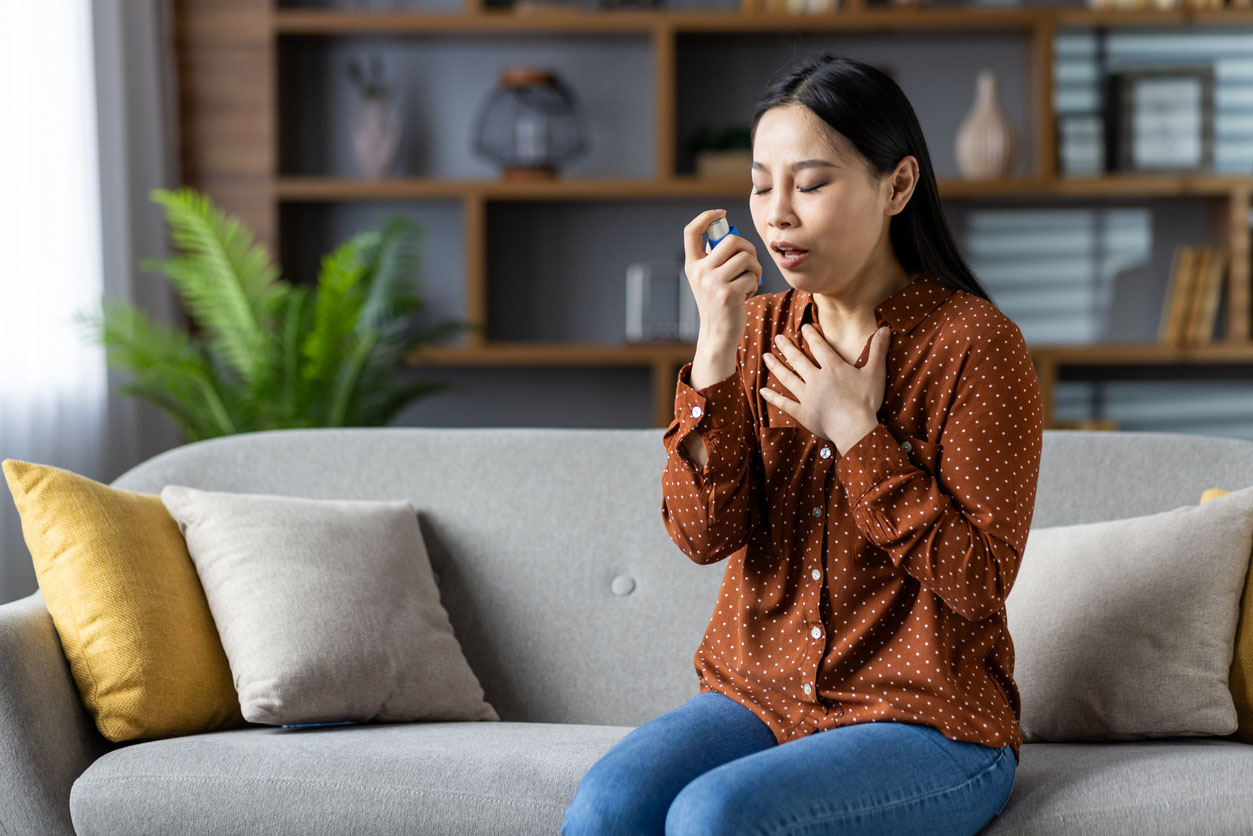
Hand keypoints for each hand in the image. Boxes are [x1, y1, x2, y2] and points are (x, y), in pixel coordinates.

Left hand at [759, 323, 890, 450]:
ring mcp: (806, 396)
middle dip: (787, 347)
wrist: (855, 428)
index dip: (811, 335)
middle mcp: (816, 379)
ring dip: (775, 366)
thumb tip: (885, 328)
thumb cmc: (866, 401)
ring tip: (766, 356)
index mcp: (833, 367)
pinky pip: (784, 403)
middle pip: (798, 359)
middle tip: (778, 337)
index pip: (819, 346)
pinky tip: (762, 391)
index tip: (803, 327)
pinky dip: (773, 397)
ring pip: (787, 378)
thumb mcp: (875, 373)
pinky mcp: (802, 413)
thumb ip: (878, 350)